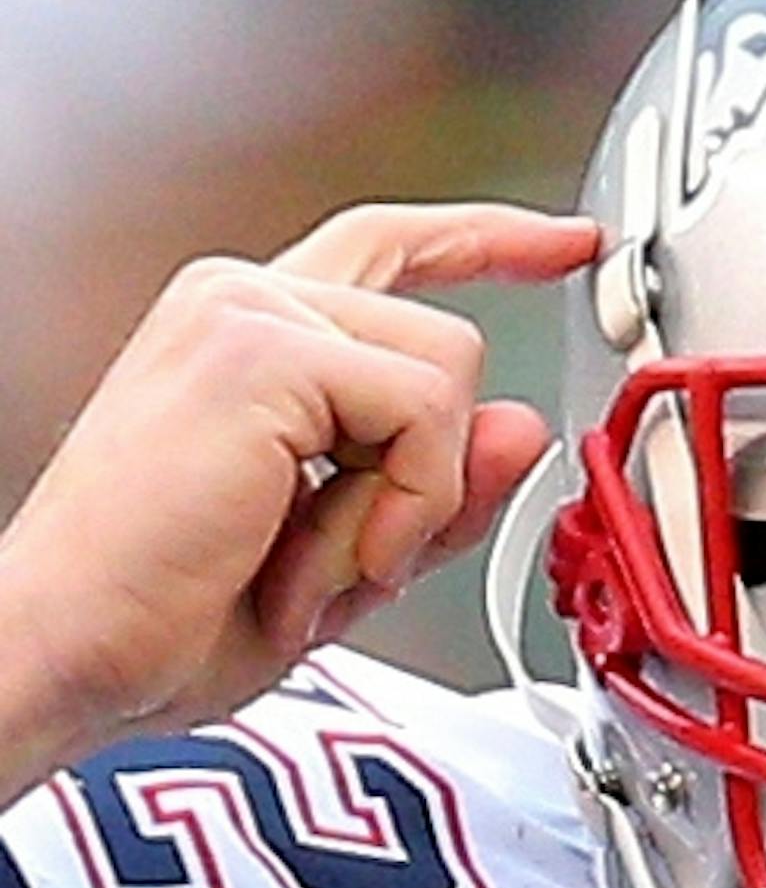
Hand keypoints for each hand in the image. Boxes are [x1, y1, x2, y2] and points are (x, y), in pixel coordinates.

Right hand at [0, 200, 596, 804]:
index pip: (391, 251)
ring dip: (413, 503)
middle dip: (432, 476)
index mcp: (250, 338)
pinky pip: (424, 417)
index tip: (569, 244)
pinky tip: (326, 558)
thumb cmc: (170, 616)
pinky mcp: (263, 350)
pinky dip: (403, 509)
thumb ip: (437, 493)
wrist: (73, 647)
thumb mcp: (344, 560)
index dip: (490, 240)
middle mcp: (245, 303)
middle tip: (351, 562)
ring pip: (446, 377)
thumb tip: (516, 425)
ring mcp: (249, 314)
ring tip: (321, 564)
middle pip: (445, 344)